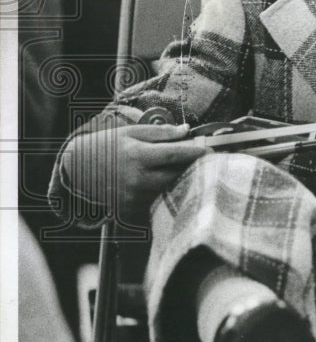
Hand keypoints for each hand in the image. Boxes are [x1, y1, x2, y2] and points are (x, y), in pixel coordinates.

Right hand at [63, 123, 206, 220]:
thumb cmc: (107, 146)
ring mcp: (133, 198)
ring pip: (170, 191)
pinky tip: (172, 184)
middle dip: (195, 168)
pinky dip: (168, 193)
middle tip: (208, 161)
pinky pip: (157, 201)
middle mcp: (136, 179)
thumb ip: (161, 132)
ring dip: (183, 181)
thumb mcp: (132, 132)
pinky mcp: (131, 210)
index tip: (212, 150)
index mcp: (137, 156)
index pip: (175, 154)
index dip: (196, 152)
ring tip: (193, 171)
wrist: (77, 169)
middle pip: (177, 175)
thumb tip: (187, 131)